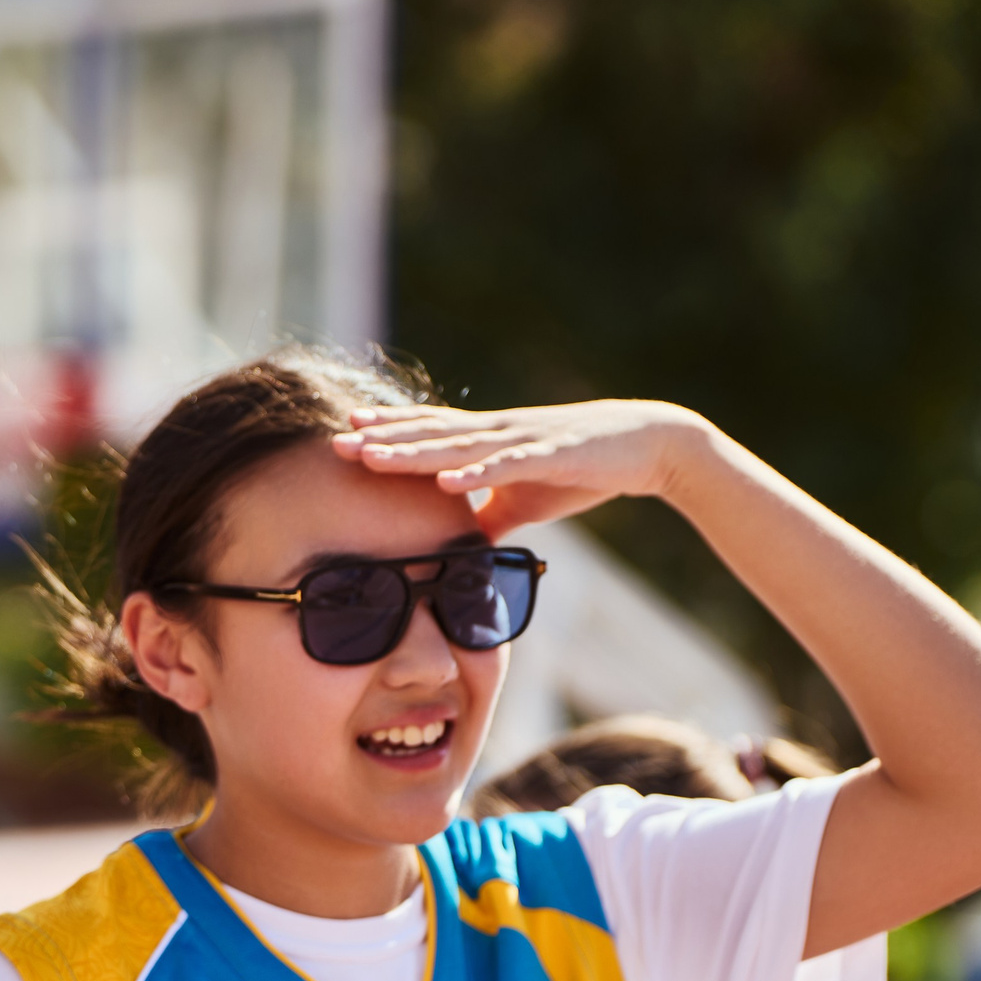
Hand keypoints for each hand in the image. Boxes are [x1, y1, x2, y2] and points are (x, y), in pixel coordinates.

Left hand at [329, 399, 714, 535]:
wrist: (644, 445)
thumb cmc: (579, 469)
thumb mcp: (522, 500)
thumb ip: (486, 518)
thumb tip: (455, 549)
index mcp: (488, 441)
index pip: (428, 432)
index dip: (387, 431)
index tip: (343, 433)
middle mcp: (497, 434)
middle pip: (429, 436)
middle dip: (383, 440)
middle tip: (336, 443)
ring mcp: (521, 441)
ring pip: (457, 448)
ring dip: (413, 453)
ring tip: (372, 457)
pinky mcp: (550, 455)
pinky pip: (507, 467)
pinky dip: (476, 474)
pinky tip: (445, 480)